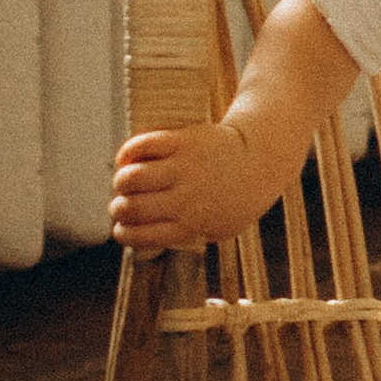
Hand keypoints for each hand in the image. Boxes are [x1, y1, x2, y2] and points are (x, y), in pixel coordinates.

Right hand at [111, 124, 267, 250]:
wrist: (262, 157)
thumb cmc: (237, 196)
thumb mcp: (218, 226)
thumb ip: (185, 234)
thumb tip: (142, 239)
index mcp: (192, 225)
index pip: (140, 235)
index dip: (122, 232)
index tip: (120, 227)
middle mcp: (186, 199)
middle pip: (131, 208)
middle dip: (118, 208)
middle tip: (120, 204)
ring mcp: (185, 168)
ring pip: (131, 178)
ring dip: (120, 181)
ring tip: (124, 182)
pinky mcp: (184, 141)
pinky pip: (142, 146)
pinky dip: (127, 152)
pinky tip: (127, 158)